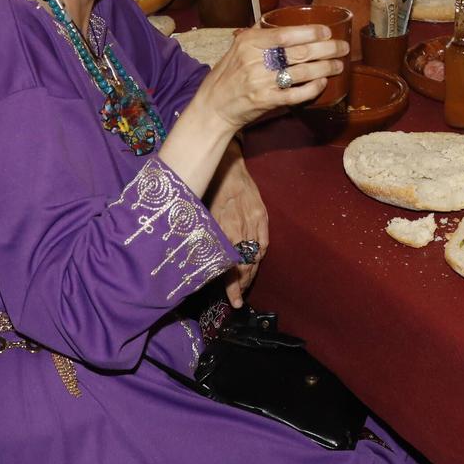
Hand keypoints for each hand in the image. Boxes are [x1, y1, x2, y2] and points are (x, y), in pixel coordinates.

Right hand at [199, 25, 347, 130]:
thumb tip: (287, 25)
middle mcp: (254, 59)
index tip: (328, 32)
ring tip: (339, 65)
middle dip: (327, 49)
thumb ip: (260, 37)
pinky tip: (322, 83)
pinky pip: (296, 93)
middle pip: (299, 52)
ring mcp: (260, 81)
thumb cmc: (228, 76)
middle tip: (343, 47)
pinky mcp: (265, 101)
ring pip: (302, 72)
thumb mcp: (237, 49)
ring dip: (325, 68)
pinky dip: (312, 88)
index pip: (286, 34)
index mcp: (248, 42)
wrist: (212, 107)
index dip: (310, 32)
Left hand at [208, 160, 268, 306]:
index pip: (232, 266)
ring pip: (256, 255)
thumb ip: (205, 236)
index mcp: (223, 228)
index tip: (234, 302)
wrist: (226, 162)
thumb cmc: (207, 185)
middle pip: (246, 264)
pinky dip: (260, 254)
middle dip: (243, 284)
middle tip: (238, 297)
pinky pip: (264, 241)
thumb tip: (201, 260)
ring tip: (246, 283)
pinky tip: (255, 261)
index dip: (233, 286)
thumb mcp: (200, 212)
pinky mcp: (261, 214)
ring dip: (251, 271)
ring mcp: (254, 220)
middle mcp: (241, 227)